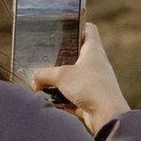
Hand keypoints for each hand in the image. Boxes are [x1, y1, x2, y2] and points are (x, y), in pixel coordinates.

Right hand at [31, 22, 130, 137]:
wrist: (107, 115)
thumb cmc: (90, 87)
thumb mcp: (61, 76)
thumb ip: (43, 74)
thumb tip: (33, 80)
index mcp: (93, 51)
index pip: (89, 30)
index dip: (78, 25)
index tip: (63, 27)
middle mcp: (96, 65)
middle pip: (77, 55)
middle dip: (60, 58)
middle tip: (44, 58)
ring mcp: (94, 83)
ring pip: (73, 78)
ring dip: (59, 82)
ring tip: (42, 82)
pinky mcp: (90, 100)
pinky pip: (72, 98)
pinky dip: (62, 100)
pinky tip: (49, 102)